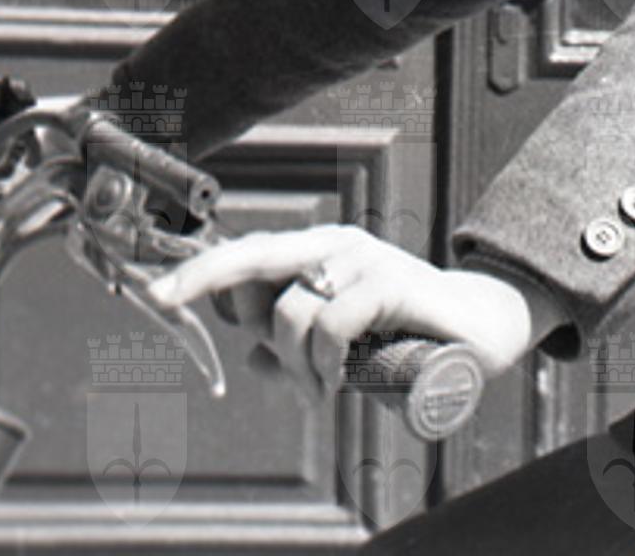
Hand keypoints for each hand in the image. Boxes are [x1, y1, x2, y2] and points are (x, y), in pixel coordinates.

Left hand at [146, 224, 536, 406]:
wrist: (480, 327)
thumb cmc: (406, 331)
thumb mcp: (342, 345)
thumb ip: (297, 347)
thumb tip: (251, 358)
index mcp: (315, 252)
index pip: (244, 253)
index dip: (197, 272)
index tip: (154, 294)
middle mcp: (331, 244)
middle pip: (251, 258)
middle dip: (220, 293)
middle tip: (257, 354)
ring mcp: (360, 258)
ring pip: (289, 311)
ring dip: (297, 366)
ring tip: (321, 389)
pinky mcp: (388, 280)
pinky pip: (331, 324)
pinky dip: (327, 363)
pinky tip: (342, 379)